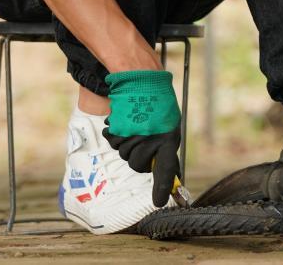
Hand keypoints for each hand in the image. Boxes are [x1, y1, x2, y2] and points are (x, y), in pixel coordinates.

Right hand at [102, 69, 182, 207]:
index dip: (162, 187)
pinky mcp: (120, 127)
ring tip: (133, 123)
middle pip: (136, 164)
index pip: (167, 167)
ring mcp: (135, 133)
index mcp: (170, 138)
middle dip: (135, 154)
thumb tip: (166, 176)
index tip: (158, 203)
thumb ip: (165, 150)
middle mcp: (154, 137)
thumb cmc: (156, 106)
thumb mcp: (168, 126)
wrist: (141, 79)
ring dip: (125, 140)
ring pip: (123, 152)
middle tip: (140, 137)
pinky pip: (113, 140)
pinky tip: (123, 119)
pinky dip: (114, 132)